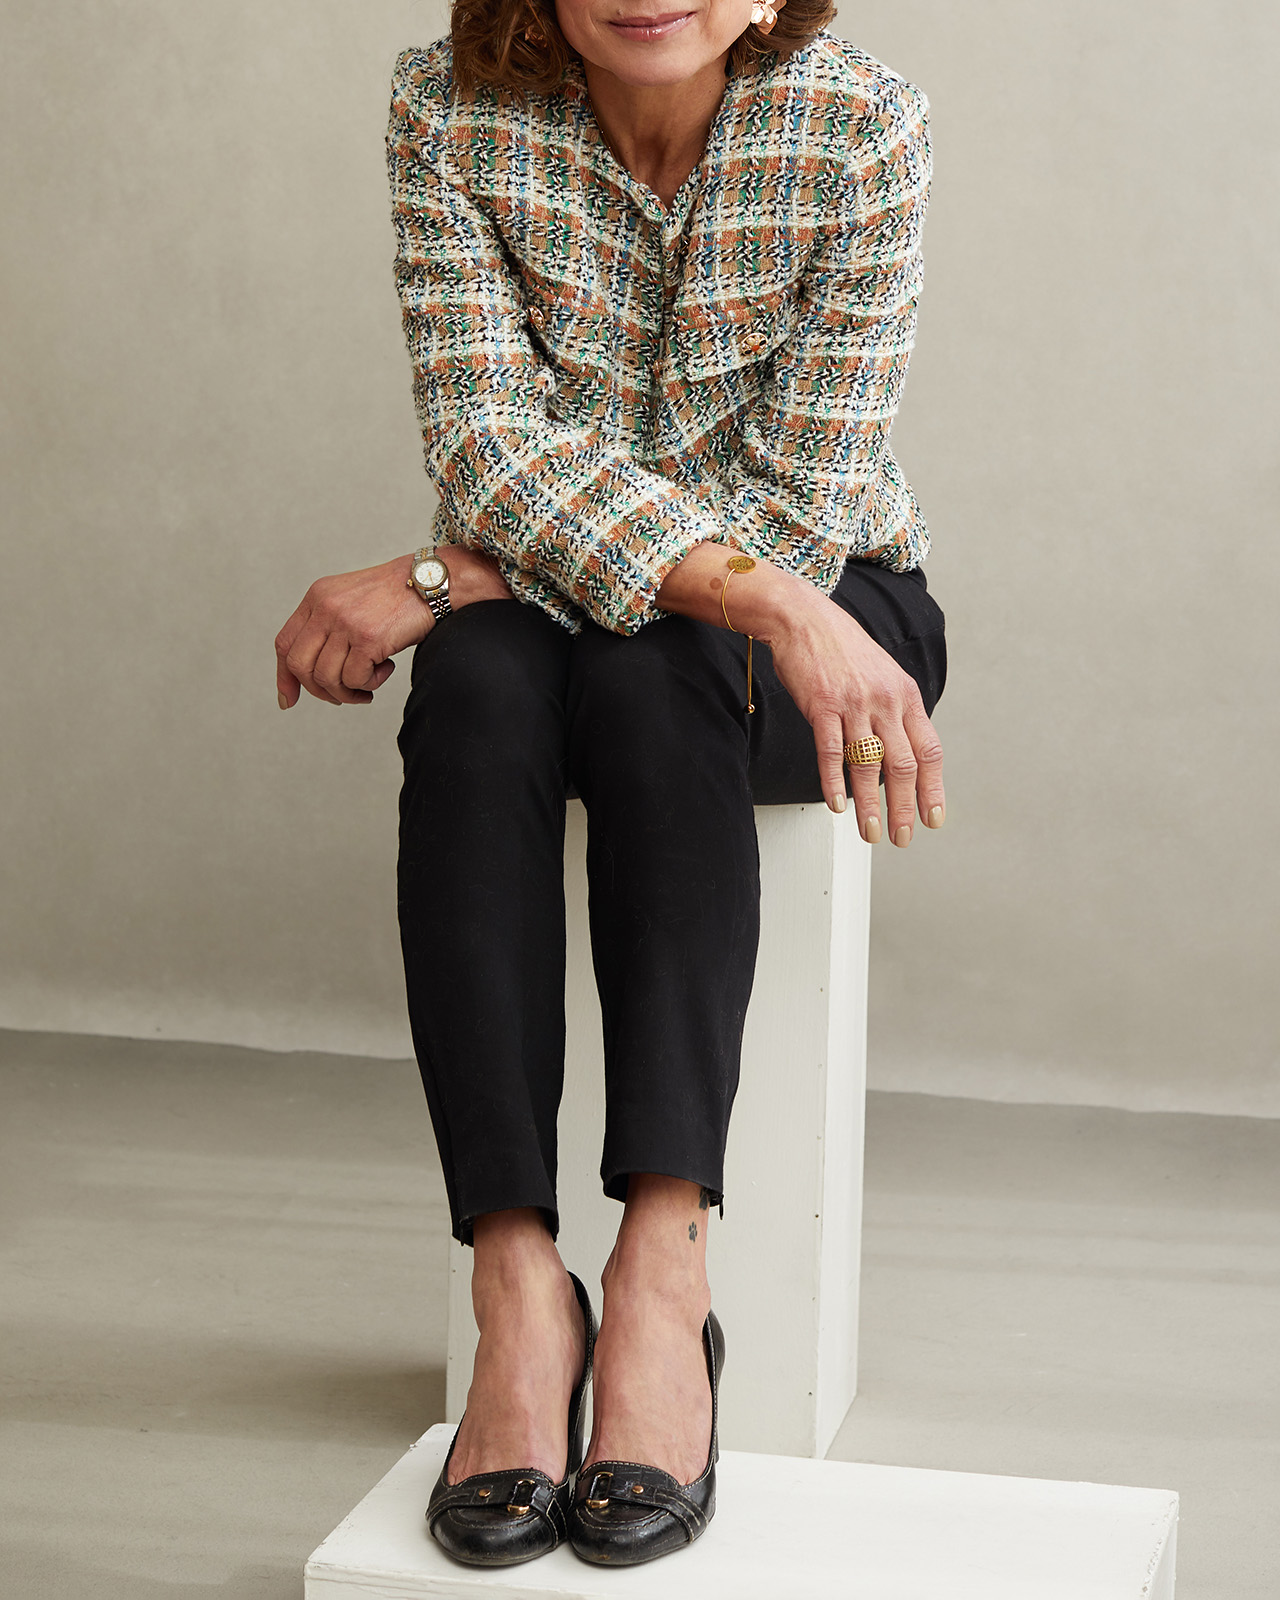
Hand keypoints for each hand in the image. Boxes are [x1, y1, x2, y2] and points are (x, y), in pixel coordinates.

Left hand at [275, 546, 513, 707]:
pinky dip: (369, 683)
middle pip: (300, 665)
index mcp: (317, 597)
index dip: (284, 676)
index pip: (285, 643)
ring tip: (369, 685)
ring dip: (348, 691)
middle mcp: (326, 607)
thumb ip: (329, 627)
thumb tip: (314, 673)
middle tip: (343, 695)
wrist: (433, 581)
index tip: (291, 699)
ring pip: (326, 677)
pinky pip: (354, 678)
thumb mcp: (351, 602)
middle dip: (319, 690)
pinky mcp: (368, 638)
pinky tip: (385, 669)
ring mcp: (345, 622)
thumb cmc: (399, 595)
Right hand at [767, 588, 944, 844]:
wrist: (804, 618)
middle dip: (904, 807)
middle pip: (903, 765)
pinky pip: (832, 751)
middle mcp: (885, 701)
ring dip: (870, 804)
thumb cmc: (841, 650)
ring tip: (870, 832)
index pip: (929, 751)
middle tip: (902, 837)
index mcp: (906, 696)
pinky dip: (835, 782)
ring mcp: (854, 703)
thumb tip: (902, 753)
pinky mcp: (822, 705)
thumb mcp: (882, 676)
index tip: (933, 819)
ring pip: (869, 765)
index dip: (933, 789)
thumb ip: (895, 712)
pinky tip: (837, 804)